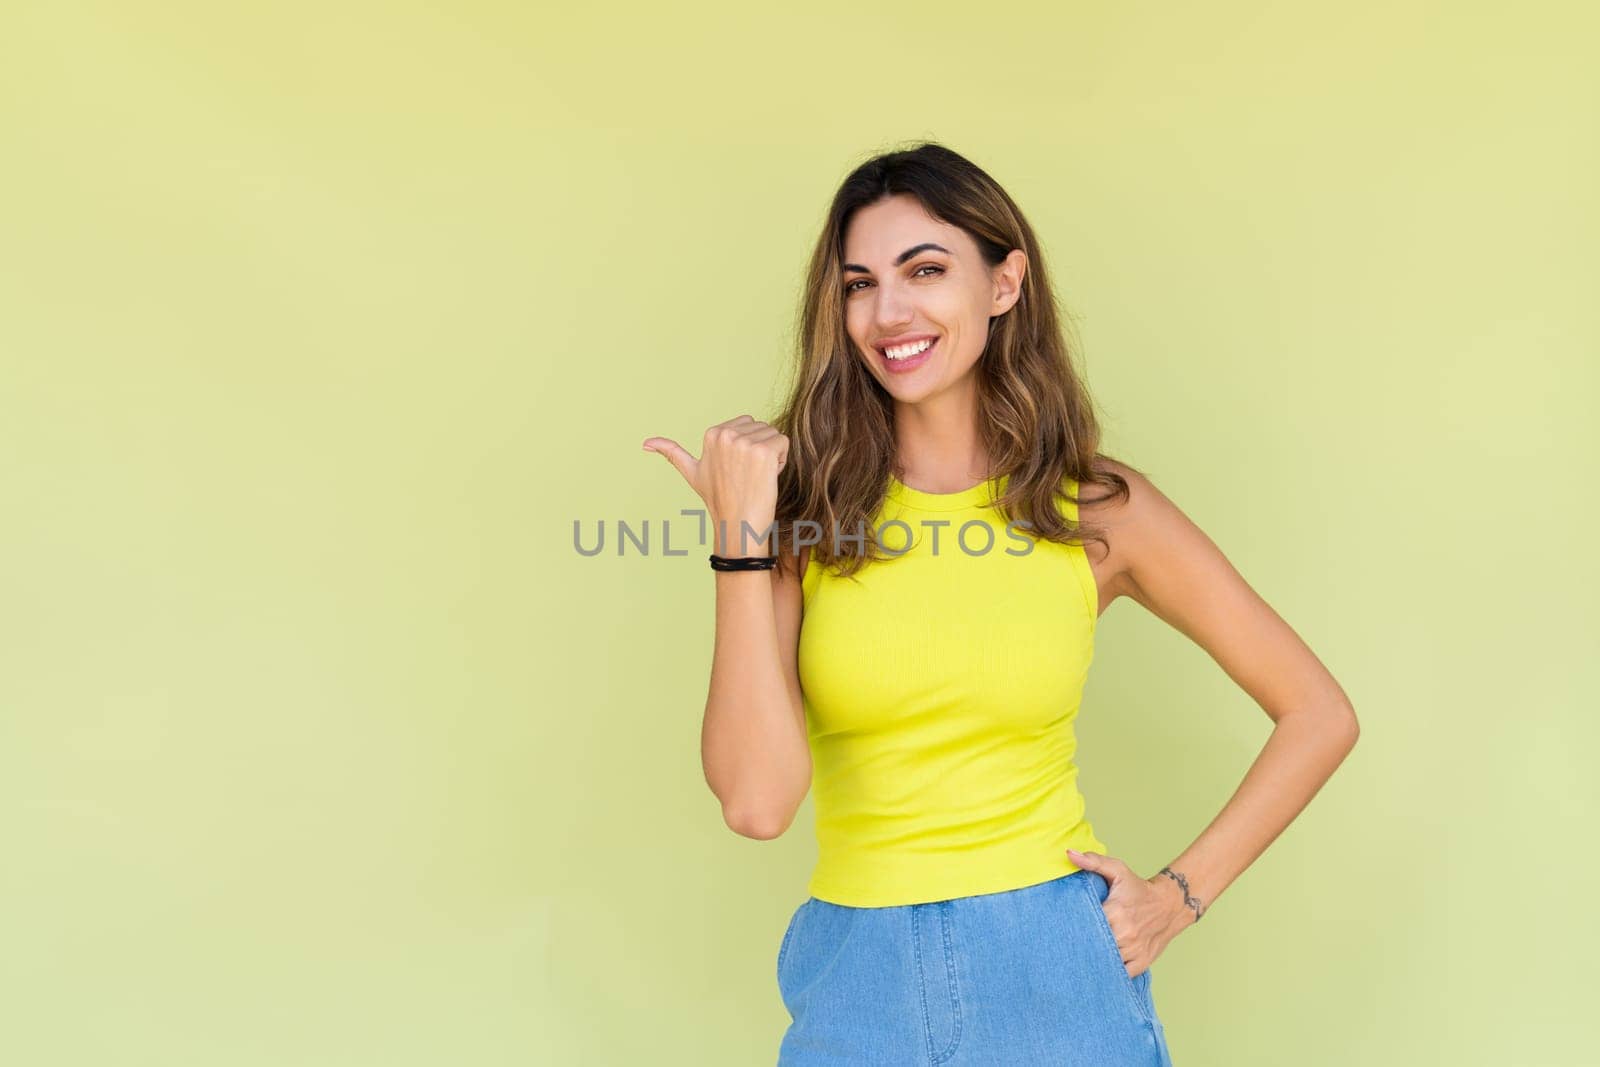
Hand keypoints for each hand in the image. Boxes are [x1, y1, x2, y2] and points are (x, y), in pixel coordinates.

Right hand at [642, 415, 788, 556]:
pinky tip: (767, 477)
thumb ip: (671, 453)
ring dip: (771, 455)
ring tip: (756, 476)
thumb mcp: (692, 472)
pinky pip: (783, 443)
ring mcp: (745, 443)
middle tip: (747, 475)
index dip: (746, 447)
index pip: (746, 424)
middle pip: (761, 427)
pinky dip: (781, 461)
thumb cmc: (718, 500)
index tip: (736, 469)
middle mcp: (727, 434)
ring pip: (773, 435)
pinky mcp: (764, 452)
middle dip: (760, 449)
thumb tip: (645, 443)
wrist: (737, 524)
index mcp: (712, 433)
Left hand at [1067, 848, 1193, 977]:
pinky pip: (1120, 974)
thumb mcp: (1118, 870)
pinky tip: (1099, 967)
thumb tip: (1069, 854)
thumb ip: (1093, 862)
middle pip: (1093, 946)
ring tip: (1079, 957)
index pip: (1086, 926)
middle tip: (1067, 946)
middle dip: (1081, 946)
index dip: (1073, 929)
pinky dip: (1109, 972)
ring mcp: (1134, 951)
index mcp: (1115, 912)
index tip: (1062, 929)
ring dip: (1093, 960)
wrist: (1169, 905)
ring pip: (1105, 962)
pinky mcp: (1141, 963)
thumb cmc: (1138, 888)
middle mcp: (1125, 934)